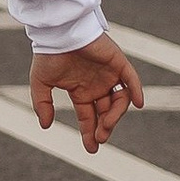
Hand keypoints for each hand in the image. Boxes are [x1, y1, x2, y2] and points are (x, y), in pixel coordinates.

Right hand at [31, 33, 143, 153]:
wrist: (58, 31)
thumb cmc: (48, 54)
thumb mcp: (40, 83)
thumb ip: (42, 104)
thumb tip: (45, 126)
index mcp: (80, 91)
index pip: (89, 116)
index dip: (89, 133)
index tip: (91, 149)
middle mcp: (96, 85)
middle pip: (106, 112)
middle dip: (104, 128)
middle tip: (100, 138)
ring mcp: (108, 75)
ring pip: (119, 101)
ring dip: (115, 115)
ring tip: (106, 125)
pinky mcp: (117, 62)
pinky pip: (131, 80)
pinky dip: (137, 91)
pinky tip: (139, 104)